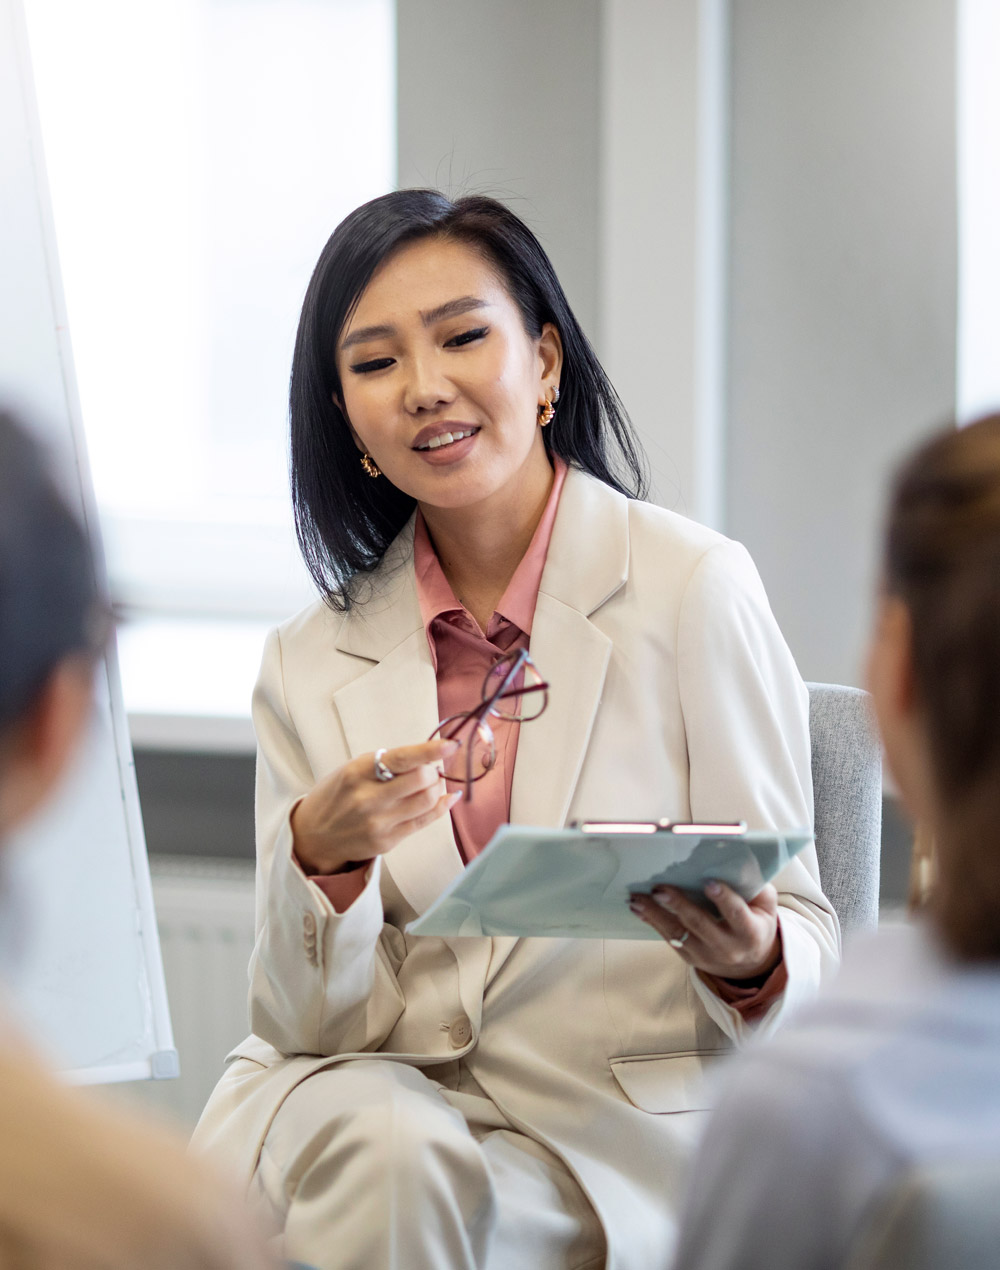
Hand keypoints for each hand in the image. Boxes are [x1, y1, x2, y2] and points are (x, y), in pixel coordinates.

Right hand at [291, 740, 460, 874]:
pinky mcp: (387, 841)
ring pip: (427, 800)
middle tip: (430, 768)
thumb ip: (386, 764)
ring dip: (437, 787)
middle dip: (433, 770)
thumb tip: (429, 757)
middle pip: (422, 779)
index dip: (430, 750)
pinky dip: (441, 806)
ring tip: (431, 783)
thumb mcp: (352, 770)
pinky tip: (446, 798)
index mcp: (357, 772)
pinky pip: (425, 821)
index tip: (451, 744)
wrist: (313, 835)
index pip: (402, 758)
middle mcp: (368, 798)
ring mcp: (378, 822)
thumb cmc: (337, 795)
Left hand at [629, 881, 780, 980]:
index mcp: (750, 932)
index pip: (736, 914)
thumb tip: (735, 860)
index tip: (709, 882)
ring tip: (638, 898)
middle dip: (678, 905)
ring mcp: (706, 955)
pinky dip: (652, 921)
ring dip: (655, 914)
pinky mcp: (689, 957)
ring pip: (678, 934)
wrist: (750, 963)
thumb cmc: (756, 924)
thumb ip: (754, 885)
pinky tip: (639, 908)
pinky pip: (669, 938)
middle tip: (660, 889)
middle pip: (700, 925)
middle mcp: (728, 948)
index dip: (724, 899)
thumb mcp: (765, 906)